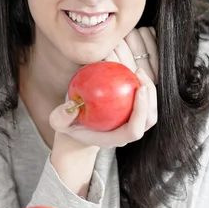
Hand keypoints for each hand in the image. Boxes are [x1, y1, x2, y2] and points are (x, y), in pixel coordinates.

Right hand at [49, 27, 157, 148]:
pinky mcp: (131, 112)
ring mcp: (131, 122)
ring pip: (150, 109)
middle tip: (140, 75)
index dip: (141, 112)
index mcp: (113, 138)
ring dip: (149, 89)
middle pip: (149, 119)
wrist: (77, 128)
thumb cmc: (69, 125)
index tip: (139, 90)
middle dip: (150, 99)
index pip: (133, 131)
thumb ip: (61, 117)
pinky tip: (133, 69)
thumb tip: (73, 106)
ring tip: (139, 71)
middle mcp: (126, 132)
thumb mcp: (58, 122)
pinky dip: (140, 84)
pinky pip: (142, 99)